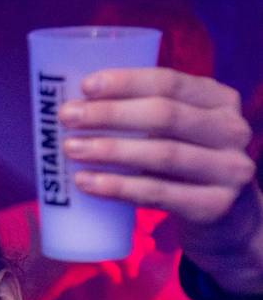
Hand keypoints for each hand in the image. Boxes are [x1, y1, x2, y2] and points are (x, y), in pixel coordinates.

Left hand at [60, 68, 262, 290]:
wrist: (227, 217)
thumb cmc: (185, 162)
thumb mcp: (179, 130)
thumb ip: (144, 114)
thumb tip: (77, 105)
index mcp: (220, 100)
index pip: (170, 82)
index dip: (126, 82)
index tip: (85, 86)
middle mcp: (232, 130)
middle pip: (165, 115)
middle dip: (110, 114)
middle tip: (67, 117)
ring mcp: (229, 170)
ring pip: (162, 154)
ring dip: (110, 150)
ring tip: (70, 149)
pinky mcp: (216, 206)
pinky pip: (158, 193)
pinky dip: (118, 187)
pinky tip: (87, 182)